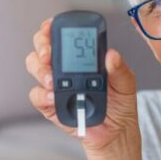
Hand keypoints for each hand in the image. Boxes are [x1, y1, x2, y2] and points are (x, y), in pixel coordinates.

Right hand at [25, 18, 139, 155]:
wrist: (115, 133)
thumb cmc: (119, 105)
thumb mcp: (126, 84)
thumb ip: (120, 69)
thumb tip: (112, 55)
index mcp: (81, 57)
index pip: (61, 35)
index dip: (52, 27)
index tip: (50, 26)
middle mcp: (64, 67)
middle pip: (41, 46)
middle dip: (42, 45)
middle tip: (48, 55)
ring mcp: (54, 84)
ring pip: (34, 66)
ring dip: (40, 69)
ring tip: (52, 80)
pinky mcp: (49, 104)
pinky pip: (36, 95)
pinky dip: (42, 94)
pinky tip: (53, 96)